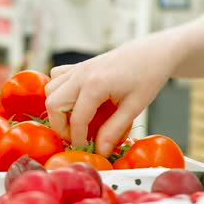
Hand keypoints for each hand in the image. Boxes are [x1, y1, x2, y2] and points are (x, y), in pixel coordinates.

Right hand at [44, 36, 176, 155]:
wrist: (152, 52)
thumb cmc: (148, 76)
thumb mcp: (134, 107)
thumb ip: (114, 130)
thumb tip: (100, 151)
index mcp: (95, 85)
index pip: (77, 119)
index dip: (79, 139)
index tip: (87, 149)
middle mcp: (81, 75)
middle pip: (53, 104)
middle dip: (60, 125)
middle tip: (77, 136)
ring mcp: (78, 68)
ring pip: (51, 89)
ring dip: (57, 108)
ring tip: (75, 119)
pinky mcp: (79, 66)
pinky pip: (57, 77)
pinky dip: (58, 90)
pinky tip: (73, 99)